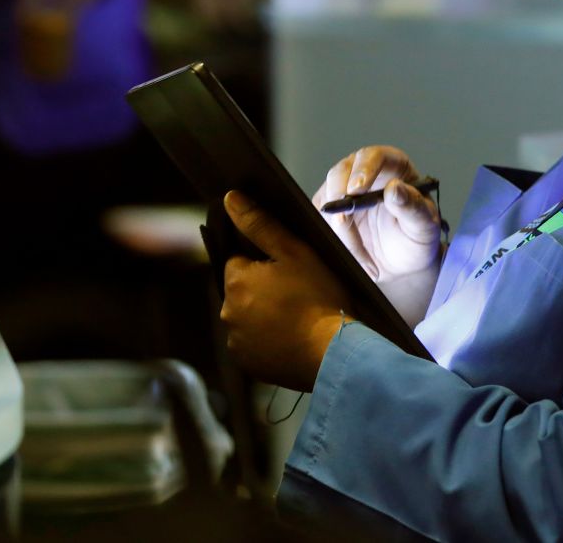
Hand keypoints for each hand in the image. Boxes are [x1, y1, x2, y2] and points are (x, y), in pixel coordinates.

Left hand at [219, 191, 353, 391]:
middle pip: (242, 291)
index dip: (265, 264)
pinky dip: (267, 341)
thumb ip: (260, 224)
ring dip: (264, 316)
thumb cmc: (318, 297)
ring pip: (247, 318)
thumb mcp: (295, 252)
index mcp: (236, 280)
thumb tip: (230, 198)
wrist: (333, 352)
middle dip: (262, 290)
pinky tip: (291, 338)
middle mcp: (228, 312)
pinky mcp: (248, 364)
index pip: (240, 261)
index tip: (289, 273)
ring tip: (297, 319)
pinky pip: (253, 345)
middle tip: (297, 295)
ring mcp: (237, 341)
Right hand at [312, 145, 441, 326]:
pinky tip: (351, 253)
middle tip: (343, 224)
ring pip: (327, 198)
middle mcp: (367, 172)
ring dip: (338, 227)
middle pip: (342, 172)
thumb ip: (413, 207)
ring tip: (361, 254)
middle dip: (339, 198)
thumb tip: (394, 188)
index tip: (356, 190)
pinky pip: (321, 218)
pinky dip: (332, 237)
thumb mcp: (424, 226)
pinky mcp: (330, 209)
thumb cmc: (416, 238)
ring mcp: (345, 189)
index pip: (375, 156)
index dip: (363, 169)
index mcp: (394, 167)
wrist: (401, 263)